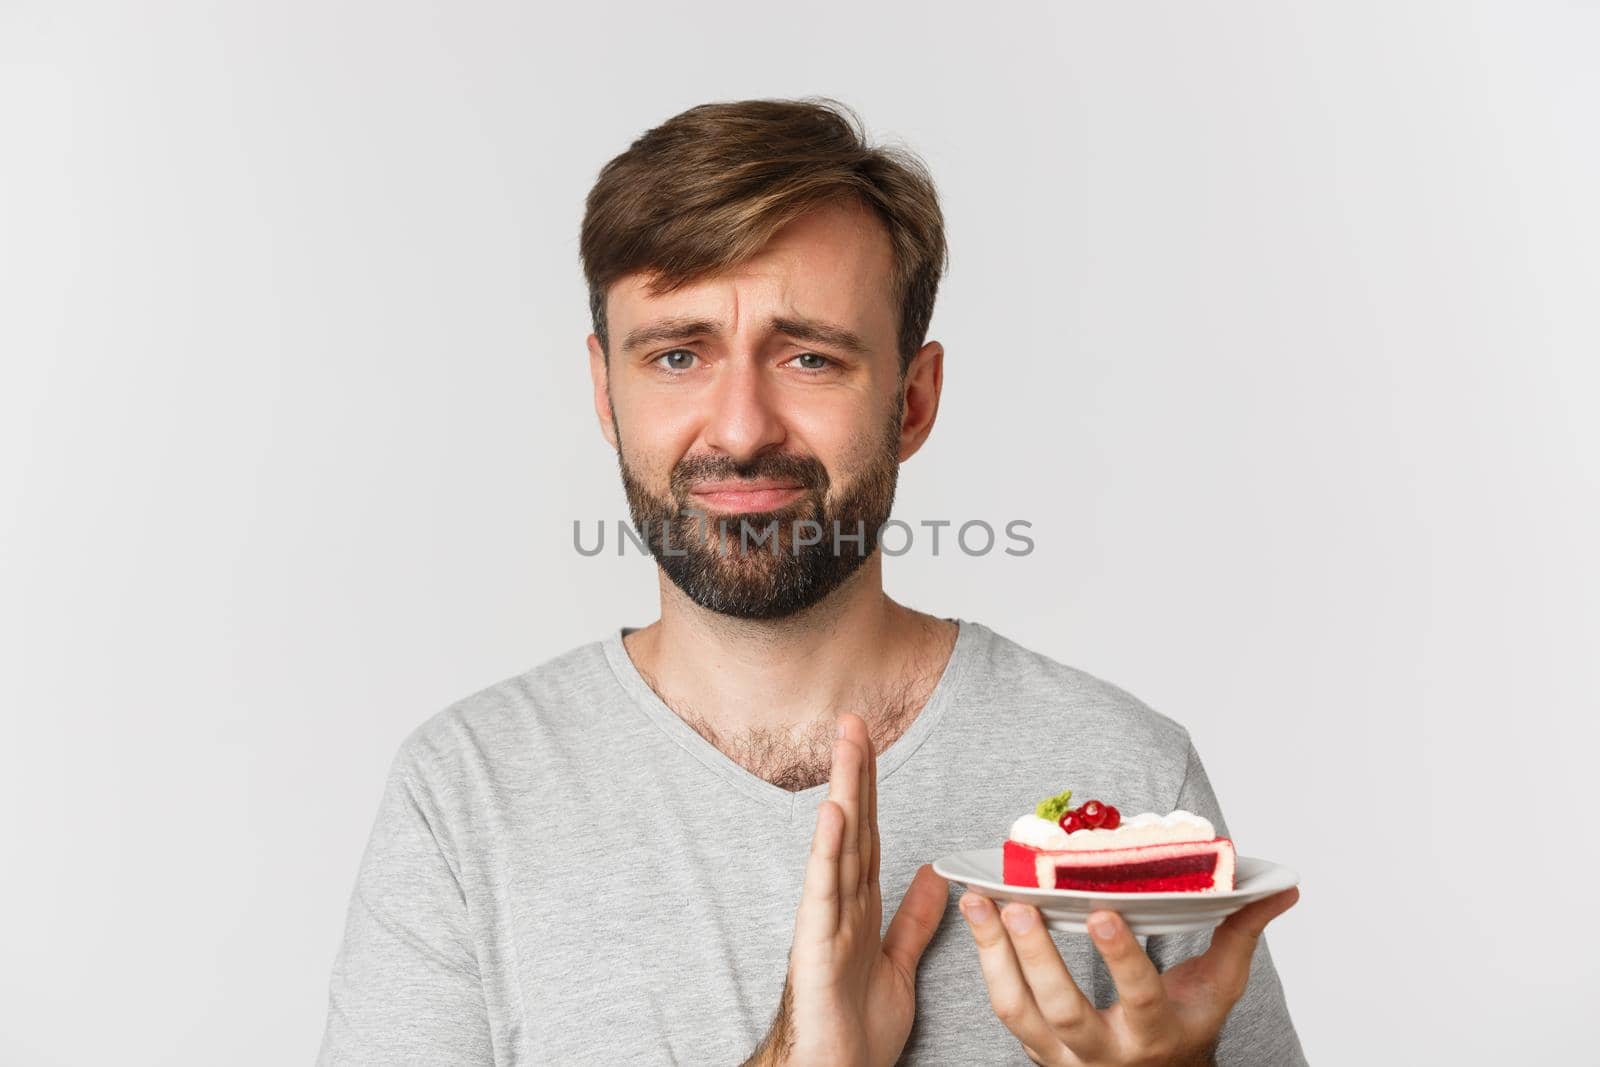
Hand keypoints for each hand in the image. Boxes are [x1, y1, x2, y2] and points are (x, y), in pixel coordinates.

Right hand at [747, 712, 950, 1066]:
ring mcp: (825, 921)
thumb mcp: (898, 964)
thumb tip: (933, 875)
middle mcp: (840, 904)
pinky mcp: (817, 946)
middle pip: (852, 826)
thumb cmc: (854, 1029)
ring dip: (844, 792)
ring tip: (847, 745)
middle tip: (854, 719)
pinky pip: (824, 891)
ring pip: (838, 845)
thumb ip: (913, 919)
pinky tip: (833, 813)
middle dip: (855, 772)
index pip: (870, 833)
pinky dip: (827, 850)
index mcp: (861, 906)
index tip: (872, 741)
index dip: (872, 787)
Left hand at [958, 886, 1299, 1065]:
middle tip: (1018, 904)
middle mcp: (1105, 1052)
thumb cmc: (1184, 1027)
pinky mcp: (1033, 1048)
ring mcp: (1062, 1056)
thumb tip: (1281, 888)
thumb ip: (1240, 934)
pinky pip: (1004, 1007)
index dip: (1120, 958)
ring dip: (993, 954)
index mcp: (1156, 1034)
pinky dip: (985, 962)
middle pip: (1063, 1009)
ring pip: (1018, 1010)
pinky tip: (977, 918)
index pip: (1140, 997)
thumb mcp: (1216, 988)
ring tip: (979, 901)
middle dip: (1037, 956)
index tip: (1102, 913)